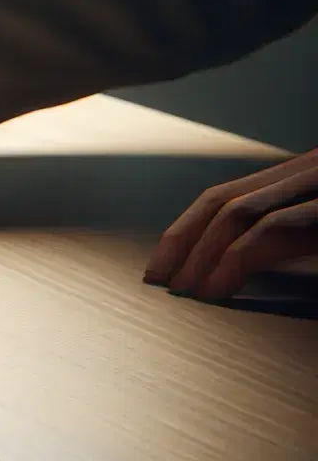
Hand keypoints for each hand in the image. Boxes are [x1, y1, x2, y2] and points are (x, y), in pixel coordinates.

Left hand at [144, 148, 317, 298]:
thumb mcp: (315, 237)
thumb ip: (282, 242)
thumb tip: (226, 270)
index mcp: (303, 176)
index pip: (225, 197)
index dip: (185, 230)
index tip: (160, 265)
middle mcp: (309, 171)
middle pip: (221, 201)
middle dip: (181, 242)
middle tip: (158, 279)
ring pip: (237, 211)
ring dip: (200, 254)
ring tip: (182, 289)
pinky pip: (270, 228)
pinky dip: (234, 260)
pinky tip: (216, 288)